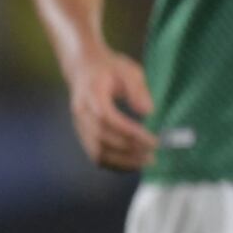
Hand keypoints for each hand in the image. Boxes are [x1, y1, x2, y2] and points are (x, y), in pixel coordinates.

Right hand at [64, 47, 156, 170]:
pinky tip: (132, 164)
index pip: (108, 119)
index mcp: (92, 94)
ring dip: (122, 161)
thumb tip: (148, 111)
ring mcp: (79, 125)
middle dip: (129, 150)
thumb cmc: (110, 68)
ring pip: (96, 152)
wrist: (83, 68)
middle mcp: (81, 113)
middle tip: (153, 154)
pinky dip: (113, 163)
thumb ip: (138, 89)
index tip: (153, 140)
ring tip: (146, 162)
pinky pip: (95, 154)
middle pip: (102, 139)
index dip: (130, 133)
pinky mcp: (82, 134)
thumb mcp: (129, 70)